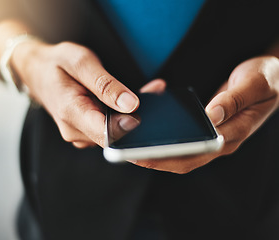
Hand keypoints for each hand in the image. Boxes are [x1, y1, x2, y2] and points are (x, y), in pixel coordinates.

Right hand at [12, 40, 165, 147]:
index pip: (107, 133)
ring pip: (115, 133)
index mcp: (71, 113)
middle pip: (115, 135)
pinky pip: (109, 129)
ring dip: (130, 114)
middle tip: (152, 91)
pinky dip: (121, 115)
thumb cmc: (56, 64)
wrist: (36, 71)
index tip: (145, 108)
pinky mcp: (86, 133)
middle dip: (135, 114)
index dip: (130, 125)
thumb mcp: (80, 62)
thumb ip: (105, 84)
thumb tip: (130, 104)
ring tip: (141, 92)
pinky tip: (125, 99)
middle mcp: (74, 131)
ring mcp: (80, 135)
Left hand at [129, 56, 278, 173]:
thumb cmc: (267, 79)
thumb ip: (234, 99)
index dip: (169, 158)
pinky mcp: (207, 127)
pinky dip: (164, 139)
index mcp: (234, 133)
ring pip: (181, 152)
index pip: (197, 154)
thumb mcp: (255, 83)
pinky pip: (183, 139)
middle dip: (154, 159)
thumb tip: (211, 116)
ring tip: (130, 145)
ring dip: (156, 152)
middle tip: (126, 153)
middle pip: (183, 158)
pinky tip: (147, 130)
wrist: (273, 76)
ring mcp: (214, 136)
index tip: (143, 156)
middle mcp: (222, 140)